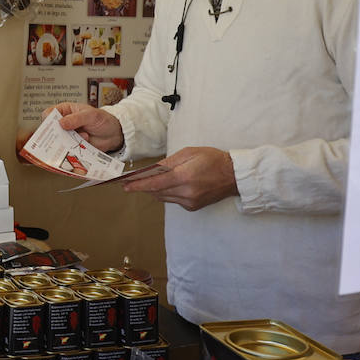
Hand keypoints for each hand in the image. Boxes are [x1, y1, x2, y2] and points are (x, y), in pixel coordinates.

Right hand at [46, 102, 123, 153]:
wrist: (114, 134)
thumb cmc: (103, 119)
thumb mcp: (90, 115)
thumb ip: (76, 118)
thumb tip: (61, 123)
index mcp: (66, 111)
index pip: (49, 113)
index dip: (48, 119)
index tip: (53, 125)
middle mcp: (64, 123)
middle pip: (50, 129)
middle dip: (54, 134)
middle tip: (62, 136)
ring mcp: (68, 135)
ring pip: (57, 141)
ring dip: (66, 142)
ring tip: (82, 137)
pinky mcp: (72, 146)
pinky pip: (66, 149)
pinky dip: (72, 148)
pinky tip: (83, 144)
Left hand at [123, 146, 237, 210]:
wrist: (234, 176)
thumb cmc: (213, 159)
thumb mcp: (190, 153)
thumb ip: (169, 162)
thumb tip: (153, 169)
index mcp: (185, 176)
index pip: (155, 183)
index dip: (138, 185)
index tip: (125, 186)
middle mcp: (186, 192)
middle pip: (157, 192)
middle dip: (144, 187)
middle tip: (132, 182)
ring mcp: (190, 202)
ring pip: (164, 197)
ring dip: (155, 190)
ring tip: (149, 181)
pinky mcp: (192, 207)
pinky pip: (173, 201)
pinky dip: (167, 193)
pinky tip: (170, 185)